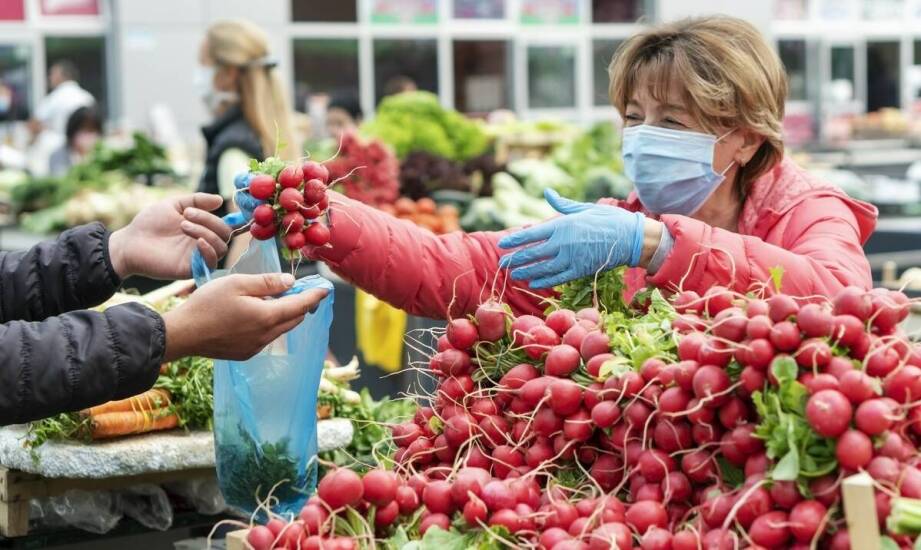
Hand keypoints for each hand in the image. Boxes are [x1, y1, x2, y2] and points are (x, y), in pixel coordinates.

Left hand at [109, 193, 231, 279]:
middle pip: (225, 234)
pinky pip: (212, 263)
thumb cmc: (149, 223)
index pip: (225, 224)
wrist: (130, 243)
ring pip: (221, 247)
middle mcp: (203, 242)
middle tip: (187, 215)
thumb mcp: (174, 204)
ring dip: (207, 232)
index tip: (214, 205)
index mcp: (202, 228)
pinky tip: (197, 241)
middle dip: (210, 221)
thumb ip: (197, 200)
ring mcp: (198, 256)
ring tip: (183, 226)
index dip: (228, 217)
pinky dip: (209, 250)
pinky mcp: (192, 269)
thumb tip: (220, 199)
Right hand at [162, 273, 327, 360]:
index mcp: (267, 317)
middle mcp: (266, 336)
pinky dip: (271, 325)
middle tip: (302, 289)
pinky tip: (258, 315)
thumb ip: (266, 283)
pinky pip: (267, 338)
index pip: (301, 305)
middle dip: (302, 304)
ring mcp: (256, 347)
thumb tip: (290, 282)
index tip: (326, 288)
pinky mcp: (246, 354)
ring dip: (286, 314)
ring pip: (281, 329)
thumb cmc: (207, 305)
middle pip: (295, 318)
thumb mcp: (237, 284)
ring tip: (278, 299)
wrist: (182, 335)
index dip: (315, 296)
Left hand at [497, 189, 647, 288]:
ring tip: (513, 274)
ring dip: (526, 271)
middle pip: (533, 253)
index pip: (532, 234)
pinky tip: (533, 282)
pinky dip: (544, 281)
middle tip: (503, 263)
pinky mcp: (581, 271)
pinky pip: (558, 278)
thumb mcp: (584, 208)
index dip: (515, 240)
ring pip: (543, 268)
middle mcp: (564, 243)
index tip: (502, 244)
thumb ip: (563, 204)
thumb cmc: (608, 219)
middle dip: (516, 258)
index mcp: (563, 225)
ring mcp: (572, 258)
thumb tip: (548, 192)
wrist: (631, 238)